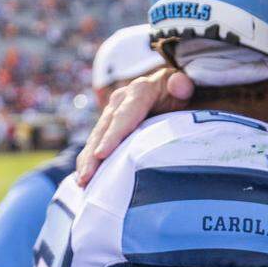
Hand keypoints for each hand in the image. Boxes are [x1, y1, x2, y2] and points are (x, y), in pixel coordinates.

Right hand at [76, 66, 195, 185]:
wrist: (171, 88)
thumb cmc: (180, 91)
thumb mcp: (185, 85)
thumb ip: (183, 85)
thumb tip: (179, 84)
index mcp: (139, 91)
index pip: (125, 115)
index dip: (112, 136)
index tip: (101, 154)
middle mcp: (120, 100)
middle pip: (105, 129)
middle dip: (93, 155)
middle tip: (85, 177)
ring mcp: (112, 113)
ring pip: (96, 138)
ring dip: (87, 161)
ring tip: (82, 182)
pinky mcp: (109, 126)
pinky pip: (96, 143)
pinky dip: (88, 160)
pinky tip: (84, 179)